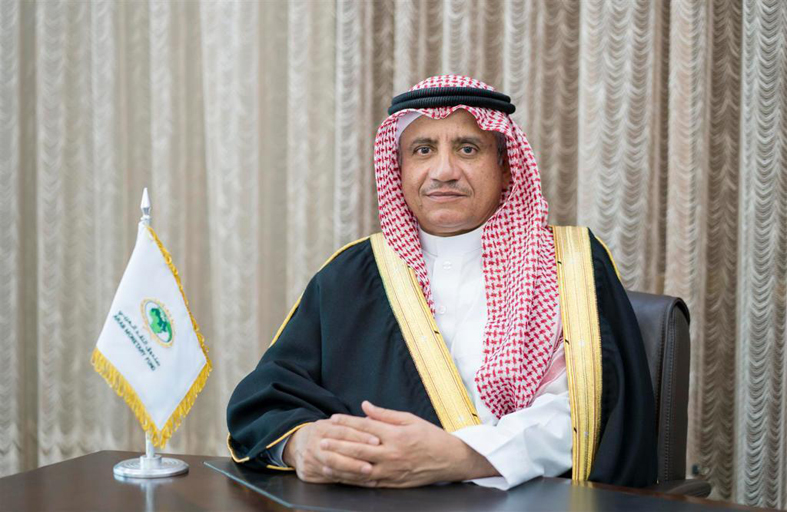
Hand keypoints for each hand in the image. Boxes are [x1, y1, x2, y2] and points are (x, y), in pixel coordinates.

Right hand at [282, 419, 380, 485]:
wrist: (295, 445)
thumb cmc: (322, 433)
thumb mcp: (332, 424)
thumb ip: (352, 423)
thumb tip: (373, 419)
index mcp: (320, 428)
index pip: (342, 432)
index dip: (360, 436)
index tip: (377, 441)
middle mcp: (313, 445)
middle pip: (335, 454)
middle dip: (355, 460)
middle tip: (373, 463)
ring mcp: (309, 461)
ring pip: (333, 469)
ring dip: (352, 472)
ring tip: (370, 474)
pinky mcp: (308, 475)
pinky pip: (331, 479)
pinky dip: (348, 481)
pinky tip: (362, 481)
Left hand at [322, 401, 497, 487]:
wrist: (450, 460)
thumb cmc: (431, 437)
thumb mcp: (410, 419)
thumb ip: (385, 414)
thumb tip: (365, 405)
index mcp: (396, 435)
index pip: (366, 427)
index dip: (347, 422)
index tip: (333, 419)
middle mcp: (392, 454)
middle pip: (358, 448)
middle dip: (337, 444)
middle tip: (321, 440)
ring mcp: (391, 471)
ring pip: (359, 468)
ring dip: (340, 463)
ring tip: (324, 458)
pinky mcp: (392, 484)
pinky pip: (367, 483)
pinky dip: (352, 478)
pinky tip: (340, 475)